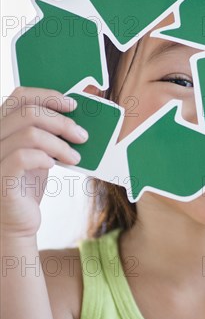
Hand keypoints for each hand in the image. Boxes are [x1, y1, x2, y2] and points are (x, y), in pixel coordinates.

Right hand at [0, 87, 87, 238]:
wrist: (16, 222)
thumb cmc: (28, 184)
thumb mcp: (40, 152)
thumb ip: (48, 133)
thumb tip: (75, 113)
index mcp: (0, 127)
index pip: (19, 95)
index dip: (48, 95)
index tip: (73, 105)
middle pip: (27, 111)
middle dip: (62, 121)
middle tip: (82, 136)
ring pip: (30, 133)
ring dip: (60, 144)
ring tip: (75, 157)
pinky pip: (22, 157)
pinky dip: (45, 157)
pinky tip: (54, 165)